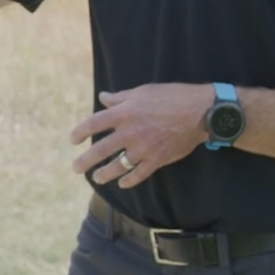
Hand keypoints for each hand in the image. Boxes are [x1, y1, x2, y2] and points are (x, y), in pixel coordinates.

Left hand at [70, 84, 210, 188]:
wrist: (201, 112)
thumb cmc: (172, 96)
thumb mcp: (143, 91)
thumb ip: (120, 98)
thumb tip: (102, 98)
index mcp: (125, 112)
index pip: (94, 123)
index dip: (80, 132)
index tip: (73, 140)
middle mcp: (131, 132)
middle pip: (101, 149)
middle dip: (85, 160)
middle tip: (76, 168)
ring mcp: (144, 148)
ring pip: (118, 166)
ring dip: (105, 174)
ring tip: (96, 178)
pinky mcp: (158, 159)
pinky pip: (139, 174)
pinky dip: (129, 180)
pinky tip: (122, 183)